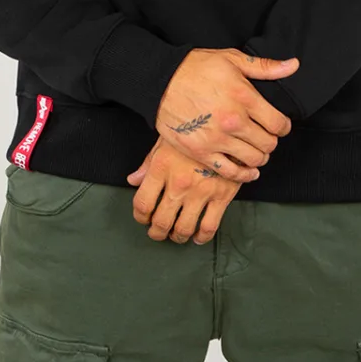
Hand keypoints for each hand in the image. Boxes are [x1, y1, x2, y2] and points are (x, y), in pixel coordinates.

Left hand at [125, 137, 244, 243]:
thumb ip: (148, 163)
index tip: (143, 219)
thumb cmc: (193, 130)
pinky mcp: (222, 196)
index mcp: (162, 167)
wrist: (227, 124)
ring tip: (175, 235)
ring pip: (183, 228)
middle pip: (161, 221)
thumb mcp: (166, 139)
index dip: (140, 217)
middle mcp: (179, 183)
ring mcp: (201, 191)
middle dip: (157, 232)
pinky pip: (209, 226)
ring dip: (177, 237)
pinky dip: (201, 237)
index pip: (142, 203)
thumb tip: (133, 180)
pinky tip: (197, 237)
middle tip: (157, 232)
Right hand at [152, 48, 297, 182]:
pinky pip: (231, 172)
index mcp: (244, 97)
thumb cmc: (195, 67)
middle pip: (268, 144)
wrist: (159, 80)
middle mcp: (233, 121)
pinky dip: (244, 175)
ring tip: (255, 150)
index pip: (279, 123)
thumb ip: (264, 67)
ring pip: (254, 159)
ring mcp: (217, 139)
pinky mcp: (201, 152)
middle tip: (265, 137)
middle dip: (271, 141)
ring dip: (259, 157)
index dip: (282, 126)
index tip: (277, 124)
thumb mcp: (231, 59)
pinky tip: (248, 170)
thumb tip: (293, 65)